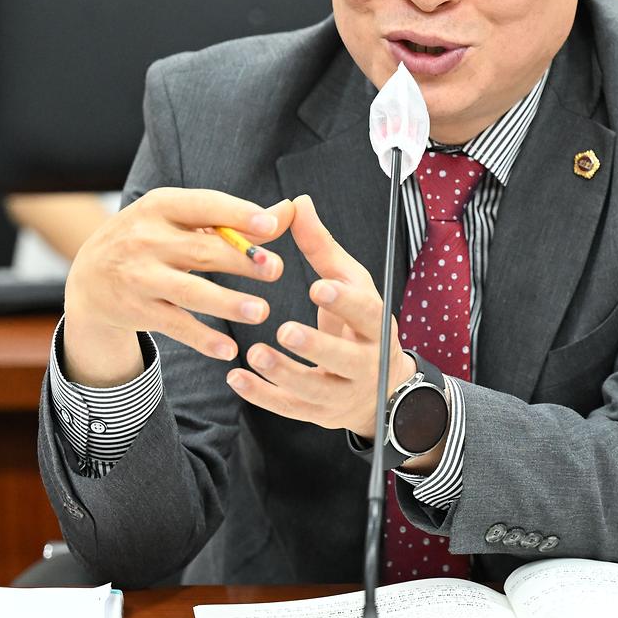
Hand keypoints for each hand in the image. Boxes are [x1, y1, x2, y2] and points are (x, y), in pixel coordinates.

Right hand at [62, 189, 292, 386]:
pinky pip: (175, 325)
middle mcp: (146, 239)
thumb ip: (235, 220)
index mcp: (161, 206)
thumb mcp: (181, 221)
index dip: (238, 215)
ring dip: (226, 302)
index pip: (204, 206)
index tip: (272, 226)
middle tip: (277, 270)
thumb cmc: (152, 241)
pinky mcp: (137, 310)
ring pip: (189, 291)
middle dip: (241, 260)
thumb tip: (290, 212)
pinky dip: (202, 338)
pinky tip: (228, 349)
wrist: (88, 277)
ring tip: (261, 311)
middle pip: (202, 251)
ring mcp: (139, 276)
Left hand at [229, 193, 414, 437]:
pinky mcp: (320, 414)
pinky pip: (291, 408)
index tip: (319, 285)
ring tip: (255, 354)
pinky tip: (237, 378)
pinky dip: (263, 396)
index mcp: (376, 326)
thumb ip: (322, 248)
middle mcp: (366, 364)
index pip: (367, 314)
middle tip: (286, 330)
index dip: (345, 302)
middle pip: (344, 359)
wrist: (381, 389)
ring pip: (315, 389)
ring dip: (284, 374)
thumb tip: (297, 204)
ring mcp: (343, 393)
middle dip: (316, 346)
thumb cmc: (359, 325)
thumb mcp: (350, 284)